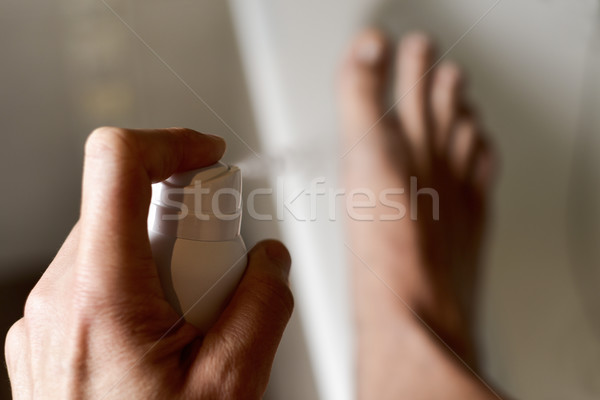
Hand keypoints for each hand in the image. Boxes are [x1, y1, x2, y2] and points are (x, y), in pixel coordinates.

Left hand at [4, 127, 293, 398]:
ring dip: (167, 262)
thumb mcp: (230, 387)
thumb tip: (269, 259)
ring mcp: (47, 318)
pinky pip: (100, 278)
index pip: (118, 164)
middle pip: (128, 208)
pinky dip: (142, 287)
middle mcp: (59, 298)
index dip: (171, 142)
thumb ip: (263, 306)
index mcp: (100, 298)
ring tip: (195, 323)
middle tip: (220, 276)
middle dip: (187, 227)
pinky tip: (167, 339)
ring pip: (117, 244)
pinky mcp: (49, 333)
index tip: (207, 156)